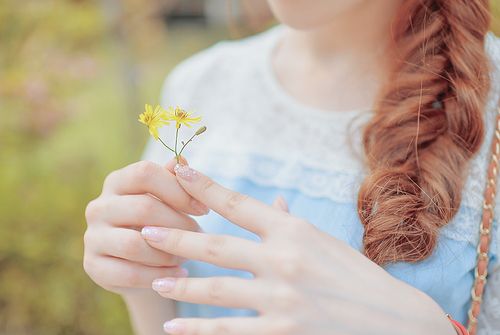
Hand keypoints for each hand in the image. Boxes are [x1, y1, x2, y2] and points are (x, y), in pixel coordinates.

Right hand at [83, 159, 207, 295]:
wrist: (142, 266)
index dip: (178, 189)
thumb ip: (175, 181)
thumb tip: (182, 161)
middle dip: (178, 223)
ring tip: (187, 256)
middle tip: (200, 235)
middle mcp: (99, 206)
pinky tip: (180, 274)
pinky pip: (129, 273)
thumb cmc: (161, 224)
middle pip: (143, 208)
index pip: (145, 173)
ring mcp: (92, 237)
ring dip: (168, 252)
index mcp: (117, 181)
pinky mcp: (93, 267)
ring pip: (134, 244)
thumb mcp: (168, 200)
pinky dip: (160, 275)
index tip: (203, 208)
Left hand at [141, 164, 456, 334]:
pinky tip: (174, 326)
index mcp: (293, 231)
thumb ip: (289, 224)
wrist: (393, 320)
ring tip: (156, 279)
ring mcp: (282, 298)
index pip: (238, 203)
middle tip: (145, 231)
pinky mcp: (282, 332)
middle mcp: (284, 259)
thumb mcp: (323, 242)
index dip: (203, 186)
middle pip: (216, 245)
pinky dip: (198, 330)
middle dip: (176, 237)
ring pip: (215, 290)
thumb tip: (270, 201)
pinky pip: (229, 331)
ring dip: (181, 284)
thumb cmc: (355, 277)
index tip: (176, 171)